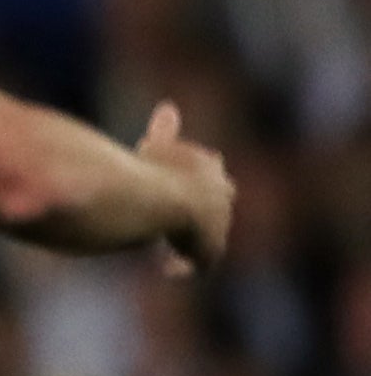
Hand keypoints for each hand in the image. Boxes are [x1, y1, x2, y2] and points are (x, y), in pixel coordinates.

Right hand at [137, 100, 233, 270]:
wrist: (166, 198)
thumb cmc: (154, 168)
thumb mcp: (157, 147)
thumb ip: (164, 131)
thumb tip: (168, 106)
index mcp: (208, 166)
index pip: (208, 171)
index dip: (189, 182)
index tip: (172, 191)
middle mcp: (220, 193)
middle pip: (218, 203)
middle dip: (203, 212)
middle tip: (176, 222)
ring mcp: (218, 222)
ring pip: (209, 234)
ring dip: (189, 240)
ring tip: (167, 247)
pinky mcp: (211, 248)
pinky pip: (199, 262)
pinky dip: (183, 266)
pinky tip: (166, 269)